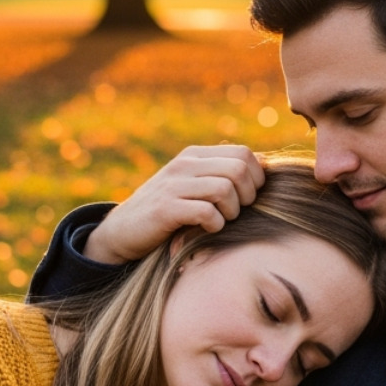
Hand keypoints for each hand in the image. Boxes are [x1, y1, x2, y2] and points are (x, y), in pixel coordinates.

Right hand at [83, 145, 265, 264]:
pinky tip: (207, 229)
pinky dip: (214, 225)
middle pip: (239, 169)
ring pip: (225, 189)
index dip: (256, 178)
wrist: (121, 231)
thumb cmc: (167, 211)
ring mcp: (173, 185)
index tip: (247, 198)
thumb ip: (219, 173)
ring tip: (221, 221)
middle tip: (236, 212)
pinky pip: (206, 212)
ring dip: (231, 212)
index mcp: (194, 155)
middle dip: (247, 195)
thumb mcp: (191, 184)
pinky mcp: (165, 209)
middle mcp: (184, 165)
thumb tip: (264, 164)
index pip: (243, 153)